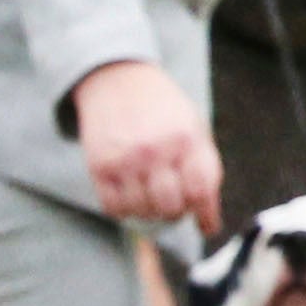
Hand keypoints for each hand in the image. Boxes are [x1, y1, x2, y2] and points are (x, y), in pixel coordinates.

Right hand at [69, 58, 219, 234]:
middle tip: (173, 205)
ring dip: (149, 212)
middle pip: (170, 207)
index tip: (206, 226)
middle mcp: (156, 150)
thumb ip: (204, 167)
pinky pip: (113, 208)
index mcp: (186, 139)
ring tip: (150, 197)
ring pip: (141, 211)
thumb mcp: (193, 127)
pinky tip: (130, 195)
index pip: (201, 191)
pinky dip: (124, 210)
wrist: (117, 80)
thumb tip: (206, 217)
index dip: (206, 215)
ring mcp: (125, 159)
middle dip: (176, 213)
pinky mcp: (99, 166)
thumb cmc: (162, 110)